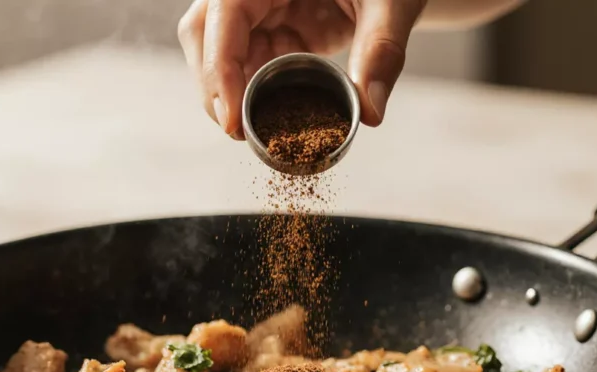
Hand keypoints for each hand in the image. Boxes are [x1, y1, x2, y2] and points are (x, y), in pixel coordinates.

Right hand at [178, 0, 426, 138]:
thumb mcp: (391, 3)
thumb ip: (381, 51)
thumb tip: (370, 111)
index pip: (224, 15)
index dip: (220, 69)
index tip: (233, 120)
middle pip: (205, 34)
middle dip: (215, 88)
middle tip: (241, 134)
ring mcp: (261, 8)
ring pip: (222, 53)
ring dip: (236, 95)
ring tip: (261, 133)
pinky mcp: (275, 28)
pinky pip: (252, 63)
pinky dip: (260, 94)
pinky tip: (278, 117)